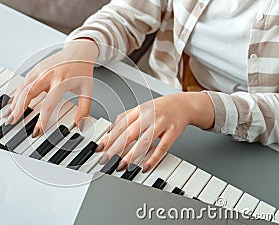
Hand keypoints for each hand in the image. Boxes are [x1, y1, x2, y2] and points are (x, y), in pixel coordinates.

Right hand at [5, 38, 98, 136]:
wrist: (79, 51)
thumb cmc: (82, 70)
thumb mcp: (87, 90)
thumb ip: (84, 109)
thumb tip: (80, 125)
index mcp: (61, 82)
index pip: (48, 104)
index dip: (41, 120)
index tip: (37, 132)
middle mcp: (48, 75)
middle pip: (29, 94)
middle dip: (18, 109)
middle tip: (12, 122)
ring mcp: (40, 70)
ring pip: (23, 87)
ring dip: (14, 102)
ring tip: (9, 115)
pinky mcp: (36, 68)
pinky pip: (23, 82)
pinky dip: (16, 93)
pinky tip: (12, 103)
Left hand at [97, 92, 214, 171]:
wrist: (183, 104)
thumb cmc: (160, 108)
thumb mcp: (141, 109)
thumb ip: (125, 119)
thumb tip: (109, 132)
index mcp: (139, 110)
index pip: (121, 125)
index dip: (109, 137)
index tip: (100, 148)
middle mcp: (149, 116)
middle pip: (130, 133)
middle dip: (116, 147)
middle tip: (106, 159)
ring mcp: (161, 124)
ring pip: (144, 141)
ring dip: (132, 155)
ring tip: (122, 165)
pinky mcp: (172, 132)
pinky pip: (162, 147)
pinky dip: (153, 158)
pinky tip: (145, 166)